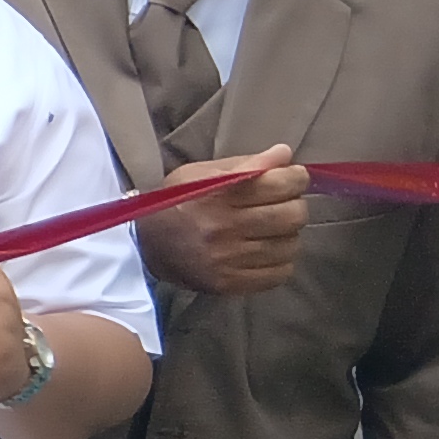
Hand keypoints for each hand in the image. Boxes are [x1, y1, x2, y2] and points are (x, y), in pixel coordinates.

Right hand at [136, 144, 307, 299]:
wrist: (142, 245)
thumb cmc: (176, 202)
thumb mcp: (202, 173)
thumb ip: (245, 164)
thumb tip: (285, 155)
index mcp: (215, 194)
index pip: (279, 184)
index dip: (296, 178)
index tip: (293, 178)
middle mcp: (222, 227)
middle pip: (293, 216)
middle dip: (295, 205)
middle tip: (282, 204)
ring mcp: (227, 259)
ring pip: (290, 245)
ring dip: (287, 235)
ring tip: (271, 230)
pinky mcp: (229, 284)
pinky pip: (280, 273)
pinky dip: (280, 260)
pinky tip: (265, 251)